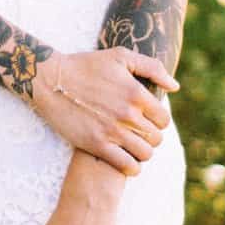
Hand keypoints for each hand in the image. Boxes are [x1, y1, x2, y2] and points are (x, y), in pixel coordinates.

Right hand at [30, 46, 175, 169]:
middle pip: (156, 138)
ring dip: (141, 152)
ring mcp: (112, 131)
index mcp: (136, 93)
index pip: (163, 119)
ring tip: (131, 146)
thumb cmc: (85, 65)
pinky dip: (132, 167)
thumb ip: (151, 68)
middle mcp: (128, 114)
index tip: (146, 120)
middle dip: (150, 137)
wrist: (50, 80)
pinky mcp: (96, 144)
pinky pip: (127, 166)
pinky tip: (125, 160)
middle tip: (137, 133)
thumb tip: (175, 87)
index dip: (157, 121)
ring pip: (145, 154)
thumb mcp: (120, 56)